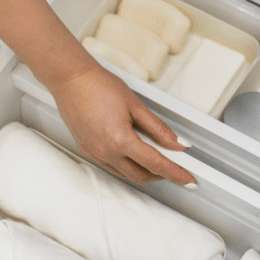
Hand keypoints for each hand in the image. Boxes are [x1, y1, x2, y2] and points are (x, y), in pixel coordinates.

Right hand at [50, 60, 195, 184]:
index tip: (188, 179)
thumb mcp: (135, 105)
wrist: (71, 80)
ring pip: (125, 174)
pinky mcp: (87, 151)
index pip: (155, 164)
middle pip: (141, 175)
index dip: (175, 173)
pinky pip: (111, 167)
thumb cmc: (98, 85)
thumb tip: (176, 143)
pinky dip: (127, 165)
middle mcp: (105, 152)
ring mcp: (94, 154)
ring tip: (157, 158)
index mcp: (120, 140)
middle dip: (161, 175)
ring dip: (144, 171)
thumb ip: (158, 128)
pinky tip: (134, 154)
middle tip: (175, 167)